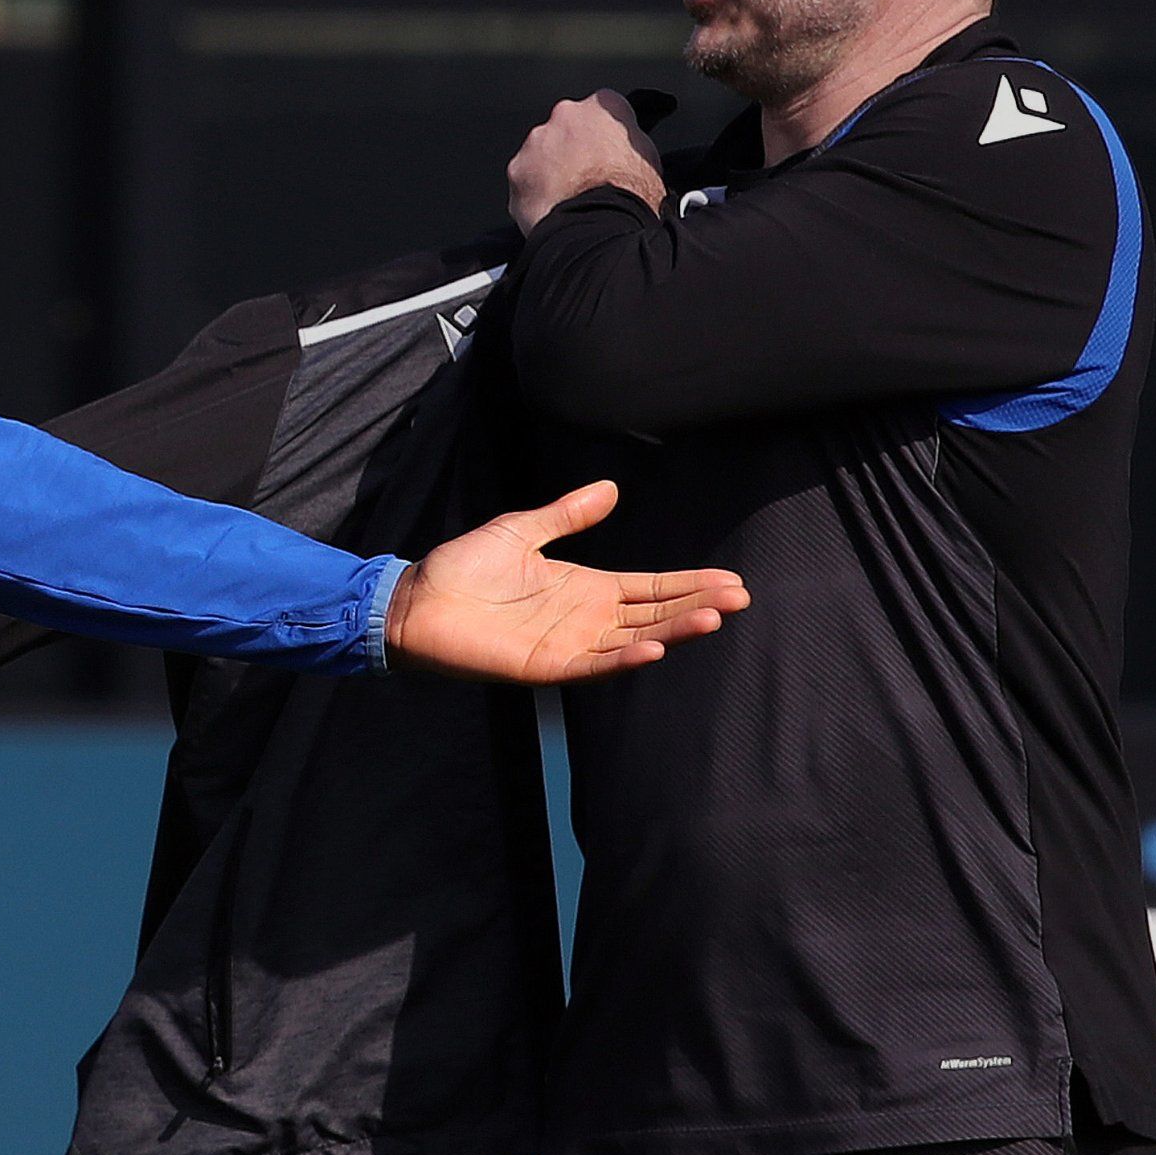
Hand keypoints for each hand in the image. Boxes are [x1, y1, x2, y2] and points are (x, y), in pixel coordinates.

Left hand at [382, 480, 745, 683]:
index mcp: (586, 588)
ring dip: (673, 631)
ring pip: (634, 639)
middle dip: (697, 605)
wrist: (415, 600)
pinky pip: (593, 664)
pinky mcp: (545, 666)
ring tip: (713, 617)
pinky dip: (624, 657)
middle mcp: (586, 619)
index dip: (689, 583)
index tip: (731, 580)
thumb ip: (568, 514)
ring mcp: (569, 645)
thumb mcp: (522, 530)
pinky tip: (654, 648)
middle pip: (654, 614)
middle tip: (740, 597)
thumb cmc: (463, 568)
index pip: (651, 587)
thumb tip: (611, 488)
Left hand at [509, 89, 665, 233]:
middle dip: (573, 148)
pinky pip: (524, 177)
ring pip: (541, 151)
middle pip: (566, 127)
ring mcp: (536, 141)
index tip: (606, 150)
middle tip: (587, 177)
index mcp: (603, 106)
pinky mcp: (516, 169)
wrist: (599, 225)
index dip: (604, 133)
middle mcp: (565, 115)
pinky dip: (533, 190)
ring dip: (551, 169)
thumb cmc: (629, 195)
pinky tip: (551, 208)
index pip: (603, 109)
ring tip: (569, 197)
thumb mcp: (649, 159)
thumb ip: (628, 141)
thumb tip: (621, 148)